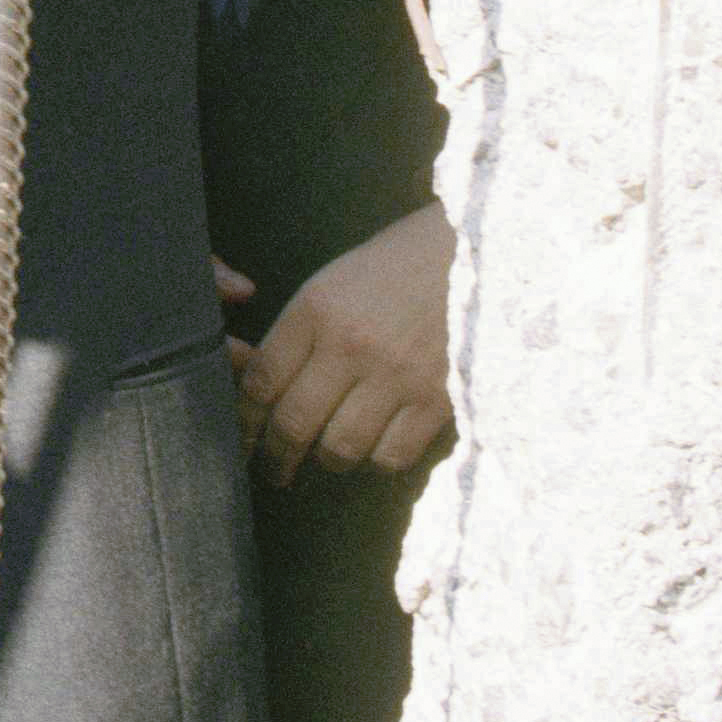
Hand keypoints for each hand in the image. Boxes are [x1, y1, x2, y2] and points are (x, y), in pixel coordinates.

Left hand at [239, 201, 457, 486]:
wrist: (477, 251)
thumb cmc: (398, 265)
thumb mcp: (335, 281)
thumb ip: (300, 333)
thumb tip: (263, 389)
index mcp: (316, 308)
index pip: (262, 380)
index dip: (245, 420)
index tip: (243, 438)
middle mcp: (350, 343)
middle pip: (294, 423)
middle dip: (276, 457)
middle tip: (275, 470)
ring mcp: (396, 374)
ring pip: (340, 448)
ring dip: (330, 458)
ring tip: (331, 453)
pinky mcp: (439, 399)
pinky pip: (392, 455)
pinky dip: (379, 459)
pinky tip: (379, 444)